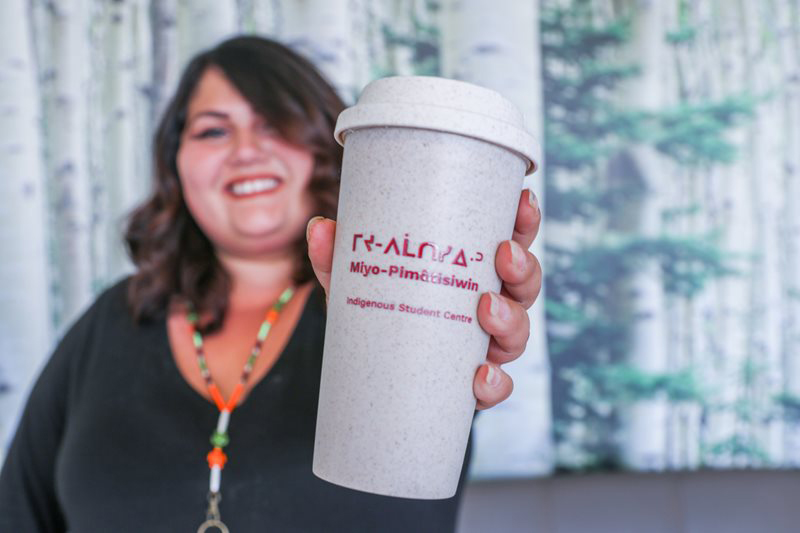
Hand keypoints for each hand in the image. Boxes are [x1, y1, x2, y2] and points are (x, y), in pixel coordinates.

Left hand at [306, 188, 541, 410]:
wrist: (368, 375)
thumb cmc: (377, 310)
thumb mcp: (356, 282)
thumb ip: (339, 258)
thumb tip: (321, 228)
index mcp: (471, 271)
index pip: (511, 241)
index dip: (525, 222)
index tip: (523, 201)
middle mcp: (488, 305)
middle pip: (525, 285)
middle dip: (523, 268)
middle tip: (504, 256)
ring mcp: (485, 345)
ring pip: (519, 332)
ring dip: (512, 319)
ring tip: (486, 310)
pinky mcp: (474, 384)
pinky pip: (498, 386)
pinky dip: (495, 383)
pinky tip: (480, 376)